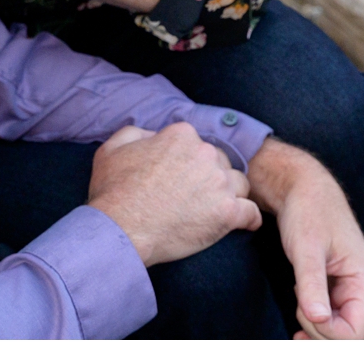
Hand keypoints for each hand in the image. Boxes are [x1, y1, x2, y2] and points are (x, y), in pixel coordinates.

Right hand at [87, 123, 261, 266]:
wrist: (120, 230)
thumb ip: (137, 133)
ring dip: (229, 195)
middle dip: (210, 177)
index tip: (180, 179)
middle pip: (220, 162)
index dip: (189, 163)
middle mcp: (205, 153)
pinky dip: (248, 219)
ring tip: (214, 210)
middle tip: (194, 198)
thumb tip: (155, 135)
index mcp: (182, 135)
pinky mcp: (228, 212)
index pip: (197, 144)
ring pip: (239, 184)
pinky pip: (251, 213)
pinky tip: (242, 224)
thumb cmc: (113, 192)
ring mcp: (219, 183)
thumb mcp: (112, 149)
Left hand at [246, 139, 363, 339]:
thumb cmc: (308, 213)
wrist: (304, 189)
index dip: (326, 333)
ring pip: (340, 331)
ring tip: (298, 301)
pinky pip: (333, 320)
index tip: (301, 309)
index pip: (356, 333)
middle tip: (296, 306)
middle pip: (349, 337)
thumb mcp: (306, 249)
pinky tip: (300, 313)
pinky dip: (315, 323)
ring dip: (316, 328)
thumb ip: (313, 285)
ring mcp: (354, 290)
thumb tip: (318, 319)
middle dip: (319, 332)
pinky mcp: (340, 289)